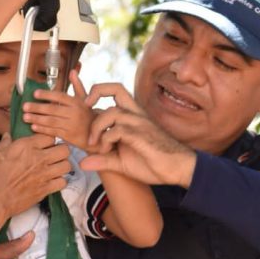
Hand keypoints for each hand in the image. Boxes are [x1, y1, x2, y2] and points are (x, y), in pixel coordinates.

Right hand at [0, 133, 70, 217]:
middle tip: (54, 155)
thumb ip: (6, 143)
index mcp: (26, 146)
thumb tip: (8, 136)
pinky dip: (60, 181)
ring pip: (67, 165)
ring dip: (62, 166)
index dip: (48, 140)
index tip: (44, 145)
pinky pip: (63, 182)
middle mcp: (39, 158)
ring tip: (55, 168)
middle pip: (64, 149)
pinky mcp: (46, 189)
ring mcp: (44, 174)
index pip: (50, 136)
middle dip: (60, 151)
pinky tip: (52, 181)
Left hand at [21, 70, 94, 150]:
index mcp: (77, 103)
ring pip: (51, 121)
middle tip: (25, 106)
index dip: (47, 95)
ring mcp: (71, 126)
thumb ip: (77, 86)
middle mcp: (74, 114)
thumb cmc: (89, 115)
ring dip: (37, 119)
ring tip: (25, 117)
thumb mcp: (85, 100)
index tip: (35, 93)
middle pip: (53, 109)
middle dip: (37, 108)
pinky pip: (53, 132)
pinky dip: (42, 129)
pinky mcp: (69, 136)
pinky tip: (33, 127)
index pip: (60, 97)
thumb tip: (72, 71)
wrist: (98, 135)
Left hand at [80, 82, 196, 186]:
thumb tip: (82, 163)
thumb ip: (102, 160)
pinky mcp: (142, 135)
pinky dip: (107, 139)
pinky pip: (119, 130)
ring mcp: (140, 123)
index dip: (97, 91)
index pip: (114, 92)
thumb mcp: (121, 162)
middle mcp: (136, 115)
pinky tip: (107, 151)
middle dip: (96, 91)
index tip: (86, 105)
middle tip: (86, 106)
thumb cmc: (152, 164)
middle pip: (116, 88)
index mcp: (132, 116)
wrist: (178, 170)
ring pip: (112, 112)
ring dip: (98, 126)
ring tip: (95, 144)